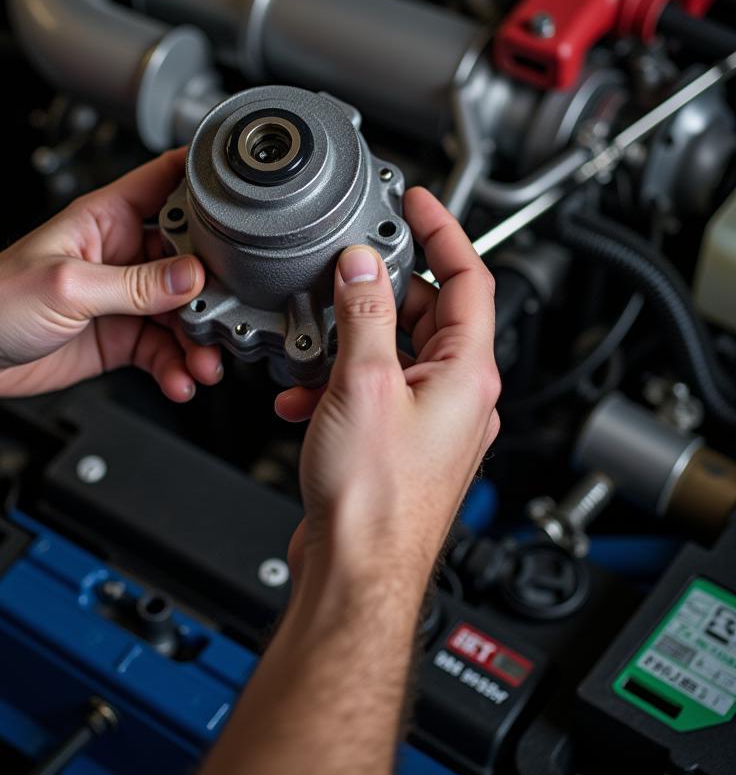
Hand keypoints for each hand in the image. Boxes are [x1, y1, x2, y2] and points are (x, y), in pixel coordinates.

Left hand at [0, 149, 221, 400]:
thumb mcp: (69, 286)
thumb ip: (134, 285)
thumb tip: (190, 279)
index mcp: (107, 219)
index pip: (167, 181)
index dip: (207, 182)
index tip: (244, 197)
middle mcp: (122, 255)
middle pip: (190, 259)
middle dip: (214, 289)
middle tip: (225, 315)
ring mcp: (123, 298)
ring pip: (182, 312)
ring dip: (199, 339)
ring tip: (204, 363)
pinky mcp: (119, 336)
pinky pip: (163, 349)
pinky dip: (177, 367)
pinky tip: (180, 380)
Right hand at [275, 186, 500, 588]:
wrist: (357, 571)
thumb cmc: (375, 500)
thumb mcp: (362, 383)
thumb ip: (364, 312)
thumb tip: (363, 263)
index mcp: (466, 372)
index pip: (469, 278)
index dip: (444, 231)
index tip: (418, 203)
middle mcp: (457, 395)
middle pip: (425, 313)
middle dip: (377, 291)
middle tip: (342, 273)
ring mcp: (429, 421)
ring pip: (392, 352)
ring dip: (349, 342)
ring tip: (313, 348)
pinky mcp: (398, 442)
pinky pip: (372, 390)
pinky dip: (338, 383)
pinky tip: (303, 396)